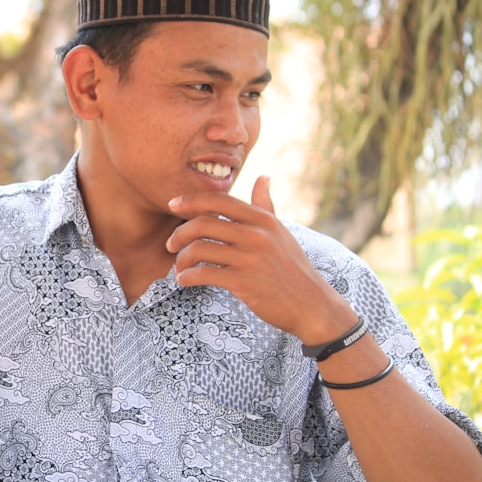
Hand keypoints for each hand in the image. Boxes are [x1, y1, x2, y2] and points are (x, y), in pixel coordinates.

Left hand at [165, 176, 353, 342]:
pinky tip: (185, 281)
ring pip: (199, 249)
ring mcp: (250, 258)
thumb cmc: (292, 268)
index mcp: (262, 219)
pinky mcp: (244, 282)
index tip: (172, 205)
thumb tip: (263, 177)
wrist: (311, 304)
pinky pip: (204, 273)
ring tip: (179, 268)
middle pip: (203, 223)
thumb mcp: (281, 232)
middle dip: (179, 233)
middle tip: (170, 244)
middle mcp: (256, 234)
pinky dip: (188, 277)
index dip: (191, 200)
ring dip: (181, 259)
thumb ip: (265, 206)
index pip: (219, 200)